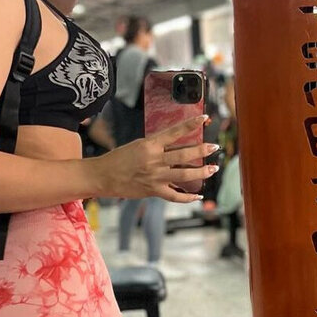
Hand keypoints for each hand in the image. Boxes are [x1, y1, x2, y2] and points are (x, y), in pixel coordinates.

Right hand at [95, 115, 219, 202]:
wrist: (102, 176)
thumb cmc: (118, 159)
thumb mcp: (137, 145)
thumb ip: (156, 145)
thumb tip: (175, 145)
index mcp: (149, 145)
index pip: (174, 132)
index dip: (190, 124)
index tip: (204, 118)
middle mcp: (154, 160)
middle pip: (184, 154)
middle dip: (202, 150)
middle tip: (214, 146)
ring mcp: (155, 177)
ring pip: (184, 174)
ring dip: (201, 172)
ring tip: (213, 168)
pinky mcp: (153, 191)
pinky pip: (175, 196)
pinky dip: (188, 197)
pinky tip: (198, 195)